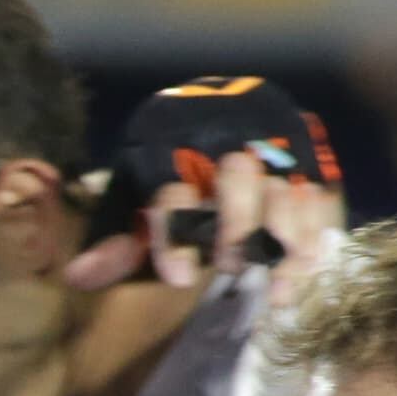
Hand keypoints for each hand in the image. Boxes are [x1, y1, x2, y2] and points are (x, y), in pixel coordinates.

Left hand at [68, 147, 350, 301]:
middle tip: (233, 268)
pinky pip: (316, 185)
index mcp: (163, 137)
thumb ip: (115, 238)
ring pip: (284, 182)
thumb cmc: (161, 167)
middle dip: (238, 227)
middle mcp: (219, 126)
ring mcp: (266, 131)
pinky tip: (306, 266)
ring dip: (285, 237)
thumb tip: (80, 277)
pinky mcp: (304, 142)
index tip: (179, 281)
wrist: (209, 108)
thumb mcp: (130, 196)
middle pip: (236, 175)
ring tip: (276, 287)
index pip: (169, 186)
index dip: (175, 236)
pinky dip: (313, 228)